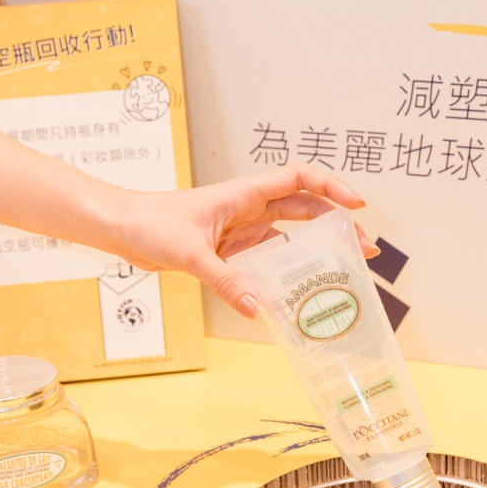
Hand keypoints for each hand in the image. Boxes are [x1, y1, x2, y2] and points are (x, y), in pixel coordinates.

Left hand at [108, 165, 378, 317]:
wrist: (121, 228)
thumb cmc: (149, 223)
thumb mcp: (189, 253)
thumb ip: (224, 281)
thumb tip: (258, 308)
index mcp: (245, 193)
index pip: (299, 179)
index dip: (331, 187)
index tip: (356, 206)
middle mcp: (250, 206)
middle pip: (307, 206)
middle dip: (339, 223)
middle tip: (365, 247)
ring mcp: (243, 227)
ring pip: (293, 231)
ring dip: (319, 244)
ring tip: (346, 265)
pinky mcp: (232, 247)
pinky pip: (270, 255)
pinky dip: (289, 268)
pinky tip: (301, 287)